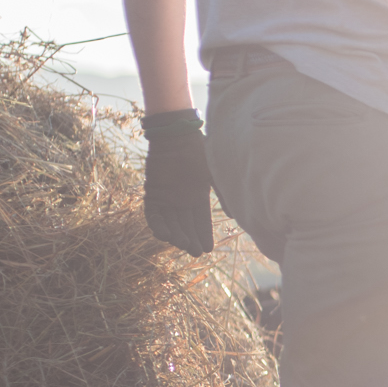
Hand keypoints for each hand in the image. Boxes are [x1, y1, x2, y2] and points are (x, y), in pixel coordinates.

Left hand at [141, 109, 214, 255]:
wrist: (178, 134)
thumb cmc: (200, 151)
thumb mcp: (216, 175)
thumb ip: (224, 196)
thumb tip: (235, 217)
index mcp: (197, 196)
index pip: (201, 221)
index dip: (204, 235)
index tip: (208, 249)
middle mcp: (181, 200)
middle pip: (185, 225)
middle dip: (191, 239)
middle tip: (196, 252)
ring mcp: (166, 197)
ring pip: (170, 223)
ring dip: (176, 235)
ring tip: (184, 245)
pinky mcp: (152, 192)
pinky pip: (153, 214)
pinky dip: (157, 225)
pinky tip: (164, 236)